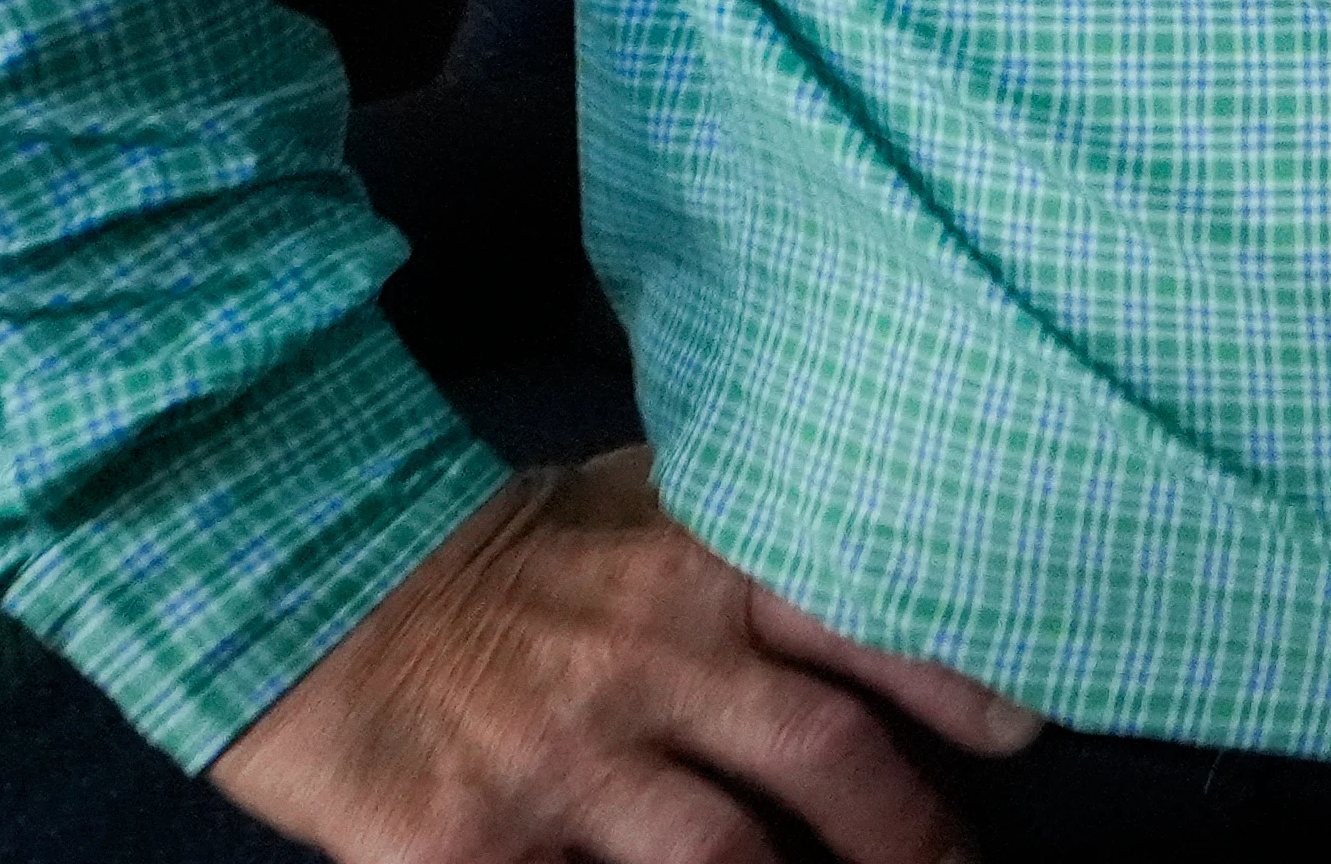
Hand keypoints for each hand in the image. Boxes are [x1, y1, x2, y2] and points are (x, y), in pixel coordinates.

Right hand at [214, 447, 1038, 863]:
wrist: (306, 575)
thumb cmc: (503, 553)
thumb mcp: (643, 503)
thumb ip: (755, 543)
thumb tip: (897, 574)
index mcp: (705, 566)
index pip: (867, 621)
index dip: (958, 684)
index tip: (1025, 737)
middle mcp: (653, 660)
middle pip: (829, 762)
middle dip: (915, 841)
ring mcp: (564, 761)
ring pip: (728, 863)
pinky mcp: (470, 846)